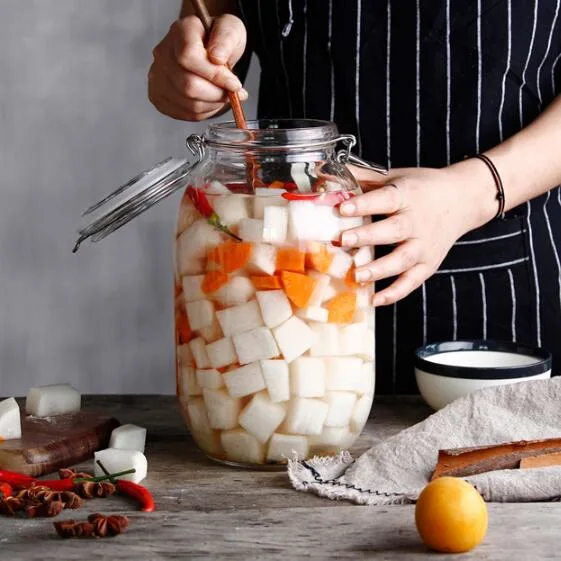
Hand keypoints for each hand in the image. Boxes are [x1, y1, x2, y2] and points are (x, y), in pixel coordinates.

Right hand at [148, 14, 247, 120]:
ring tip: (222, 95)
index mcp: (180, 31)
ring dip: (212, 105)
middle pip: (188, 85)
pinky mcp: (158, 95)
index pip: (189, 57)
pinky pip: (183, 114)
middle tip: (230, 92)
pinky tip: (210, 101)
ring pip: (188, 103)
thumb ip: (227, 39)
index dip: (215, 76)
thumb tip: (217, 57)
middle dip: (216, 94)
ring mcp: (157, 75)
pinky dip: (203, 112)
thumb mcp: (231, 30)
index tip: (234, 84)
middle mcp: (163, 53)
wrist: (208, 50)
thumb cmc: (219, 41)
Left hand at [341, 160, 496, 305]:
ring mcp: (425, 245)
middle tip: (343, 240)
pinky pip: (412, 281)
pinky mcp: (429, 263)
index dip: (364, 204)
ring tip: (356, 275)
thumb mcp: (397, 176)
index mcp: (408, 196)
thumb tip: (326, 172)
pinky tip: (375, 300)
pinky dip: (395, 292)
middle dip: (367, 236)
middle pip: (393, 231)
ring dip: (379, 269)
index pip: (385, 199)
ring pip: (402, 259)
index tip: (342, 208)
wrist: (464, 199)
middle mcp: (418, 222)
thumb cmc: (423, 188)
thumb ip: (365, 178)